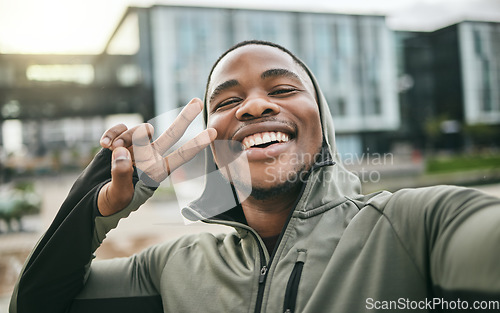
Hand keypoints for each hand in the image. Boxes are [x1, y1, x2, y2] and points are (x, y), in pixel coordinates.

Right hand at [97, 98, 216, 215]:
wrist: (90, 200)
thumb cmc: (109, 203)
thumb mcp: (118, 195)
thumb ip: (121, 174)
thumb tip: (122, 152)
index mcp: (156, 172)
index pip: (180, 156)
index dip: (196, 144)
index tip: (213, 133)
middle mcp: (150, 157)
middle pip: (171, 133)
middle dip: (184, 117)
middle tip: (197, 101)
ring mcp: (135, 148)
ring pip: (141, 129)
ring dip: (125, 136)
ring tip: (111, 150)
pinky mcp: (119, 142)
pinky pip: (121, 128)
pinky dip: (112, 133)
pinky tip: (103, 145)